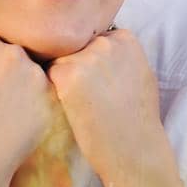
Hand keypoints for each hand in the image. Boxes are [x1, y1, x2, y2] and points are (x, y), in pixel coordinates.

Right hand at [0, 33, 57, 186]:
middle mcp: (13, 52)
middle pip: (17, 56)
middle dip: (11, 73)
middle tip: (0, 97)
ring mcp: (35, 74)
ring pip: (33, 75)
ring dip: (26, 89)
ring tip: (9, 112)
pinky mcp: (51, 95)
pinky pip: (46, 96)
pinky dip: (37, 106)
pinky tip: (21, 120)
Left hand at [47, 28, 167, 186]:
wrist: (133, 148)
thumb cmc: (137, 118)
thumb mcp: (140, 74)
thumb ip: (119, 56)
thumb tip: (100, 46)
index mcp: (125, 39)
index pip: (92, 38)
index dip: (89, 60)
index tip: (96, 81)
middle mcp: (106, 42)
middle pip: (74, 45)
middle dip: (74, 65)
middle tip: (85, 94)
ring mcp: (86, 56)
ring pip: (58, 58)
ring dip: (60, 78)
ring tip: (78, 104)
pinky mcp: (66, 74)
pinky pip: (46, 74)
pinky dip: (52, 90)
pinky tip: (68, 108)